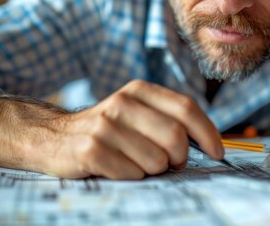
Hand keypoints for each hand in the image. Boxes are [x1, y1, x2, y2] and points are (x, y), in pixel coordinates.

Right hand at [41, 80, 222, 179]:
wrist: (52, 137)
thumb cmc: (107, 131)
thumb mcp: (135, 113)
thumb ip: (167, 119)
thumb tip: (209, 143)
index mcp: (139, 91)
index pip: (186, 108)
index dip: (208, 133)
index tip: (217, 153)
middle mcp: (122, 102)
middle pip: (176, 137)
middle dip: (179, 159)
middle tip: (168, 164)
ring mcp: (105, 125)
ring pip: (156, 161)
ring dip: (151, 171)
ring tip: (134, 163)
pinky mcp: (91, 149)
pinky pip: (132, 174)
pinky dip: (131, 178)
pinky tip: (116, 169)